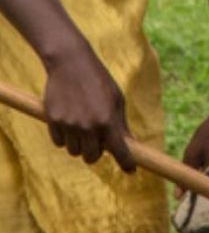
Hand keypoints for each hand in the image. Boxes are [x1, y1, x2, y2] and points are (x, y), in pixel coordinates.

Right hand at [43, 45, 134, 172]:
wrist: (70, 62)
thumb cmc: (98, 79)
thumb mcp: (116, 98)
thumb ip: (121, 123)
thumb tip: (130, 143)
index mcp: (108, 120)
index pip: (119, 151)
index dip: (126, 163)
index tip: (131, 170)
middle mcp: (88, 126)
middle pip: (91, 158)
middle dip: (95, 152)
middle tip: (97, 140)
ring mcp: (69, 125)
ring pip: (74, 151)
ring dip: (79, 144)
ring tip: (81, 125)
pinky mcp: (53, 121)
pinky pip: (59, 143)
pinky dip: (64, 138)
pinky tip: (68, 120)